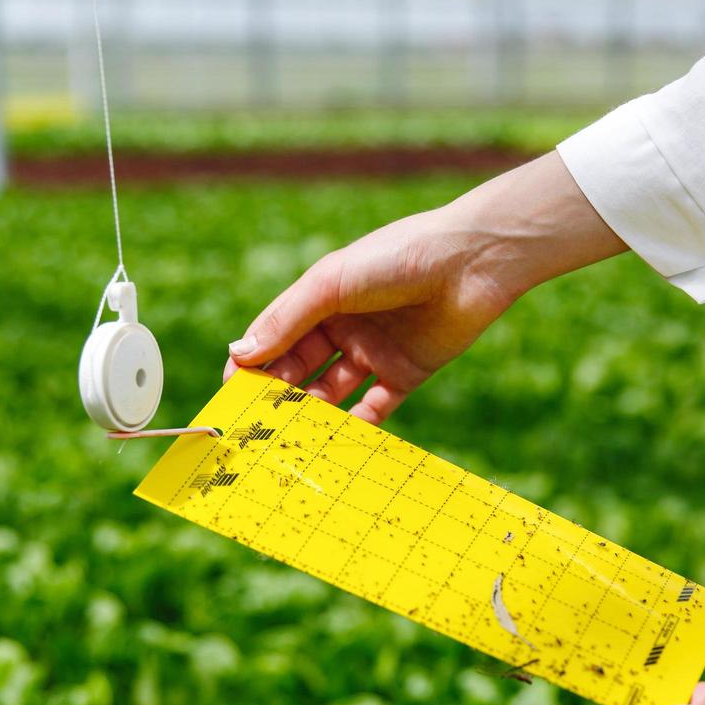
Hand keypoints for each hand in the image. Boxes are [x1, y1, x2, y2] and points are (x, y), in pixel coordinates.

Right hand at [224, 152, 624, 423]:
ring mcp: (373, 351)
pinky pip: (374, 408)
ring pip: (332, 393)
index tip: (231, 394)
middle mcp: (343, 327)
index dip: (252, 364)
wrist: (473, 262)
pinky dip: (356, 428)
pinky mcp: (406, 374)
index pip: (275, 337)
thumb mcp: (332, 282)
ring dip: (312, 416)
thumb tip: (239, 353)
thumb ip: (287, 319)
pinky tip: (335, 447)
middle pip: (300, 369)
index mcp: (320, 298)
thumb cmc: (399, 256)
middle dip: (277, 396)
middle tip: (257, 427)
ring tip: (290, 442)